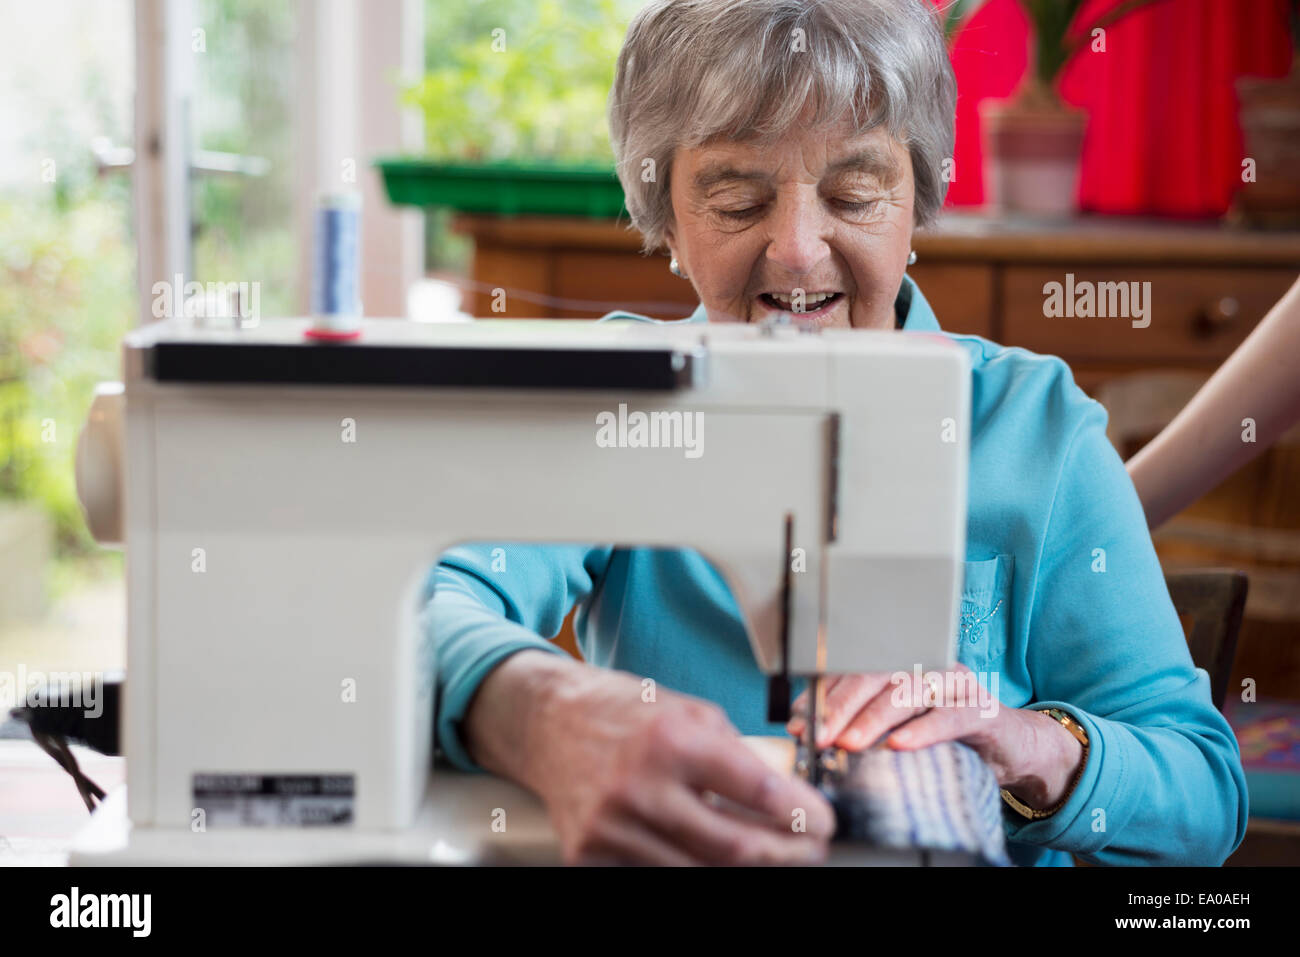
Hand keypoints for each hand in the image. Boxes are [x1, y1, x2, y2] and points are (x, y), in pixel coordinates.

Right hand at [465, 651, 835, 864]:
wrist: (546, 724)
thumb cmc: (622, 712)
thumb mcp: (689, 712)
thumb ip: (736, 754)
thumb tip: (787, 797)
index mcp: (671, 740)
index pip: (757, 790)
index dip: (802, 814)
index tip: (824, 823)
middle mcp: (640, 787)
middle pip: (735, 847)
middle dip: (786, 855)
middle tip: (809, 850)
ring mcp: (612, 828)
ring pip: (699, 873)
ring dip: (744, 867)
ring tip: (767, 854)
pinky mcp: (589, 855)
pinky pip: (654, 876)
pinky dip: (690, 868)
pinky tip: (709, 856)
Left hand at [786, 664, 1083, 809]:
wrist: (1012, 747)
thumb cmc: (948, 736)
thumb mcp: (899, 727)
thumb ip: (862, 723)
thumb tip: (809, 731)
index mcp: (900, 665)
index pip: (852, 672)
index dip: (822, 695)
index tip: (797, 721)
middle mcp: (925, 665)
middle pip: (874, 675)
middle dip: (839, 707)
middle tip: (816, 735)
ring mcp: (954, 684)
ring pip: (907, 692)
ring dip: (873, 719)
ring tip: (848, 743)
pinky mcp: (981, 710)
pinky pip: (948, 717)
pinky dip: (922, 731)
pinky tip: (899, 746)